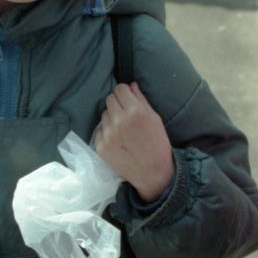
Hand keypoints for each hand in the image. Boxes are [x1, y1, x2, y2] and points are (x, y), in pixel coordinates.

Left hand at [94, 82, 173, 202]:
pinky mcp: (101, 146)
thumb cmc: (157, 144)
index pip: (120, 89)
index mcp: (135, 111)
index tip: (127, 98)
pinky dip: (106, 132)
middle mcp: (119, 120)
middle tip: (125, 113)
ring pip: (104, 114)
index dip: (124, 92)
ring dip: (112, 117)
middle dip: (117, 103)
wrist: (152, 172)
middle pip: (109, 99)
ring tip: (122, 128)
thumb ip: (141, 100)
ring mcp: (108, 134)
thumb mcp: (155, 118)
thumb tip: (131, 85)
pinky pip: (99, 130)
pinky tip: (117, 139)